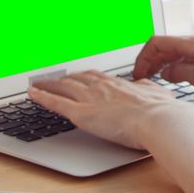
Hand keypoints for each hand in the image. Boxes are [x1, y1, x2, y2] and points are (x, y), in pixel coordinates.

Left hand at [28, 70, 184, 149]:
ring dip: (49, 84)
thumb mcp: (157, 93)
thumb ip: (147, 87)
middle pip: (76, 78)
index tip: (78, 76)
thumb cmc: (161, 110)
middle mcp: (102, 86)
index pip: (95, 76)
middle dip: (63, 78)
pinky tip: (32, 93)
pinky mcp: (82, 113)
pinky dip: (42, 97)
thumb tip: (143, 83)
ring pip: (63, 87)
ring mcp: (90, 98)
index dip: (83, 76)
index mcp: (119, 83)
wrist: (157, 119)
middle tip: (53, 78)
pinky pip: (56, 103)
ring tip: (38, 83)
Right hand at [133, 35, 193, 98]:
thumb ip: (180, 72)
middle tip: (142, 78)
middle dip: (150, 60)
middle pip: (166, 46)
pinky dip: (177, 64)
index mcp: (193, 43)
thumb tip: (166, 71)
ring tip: (155, 79)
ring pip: (178, 51)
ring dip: (163, 63)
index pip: (157, 42)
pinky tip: (178, 76)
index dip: (143, 57)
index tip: (137, 73)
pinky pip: (190, 56)